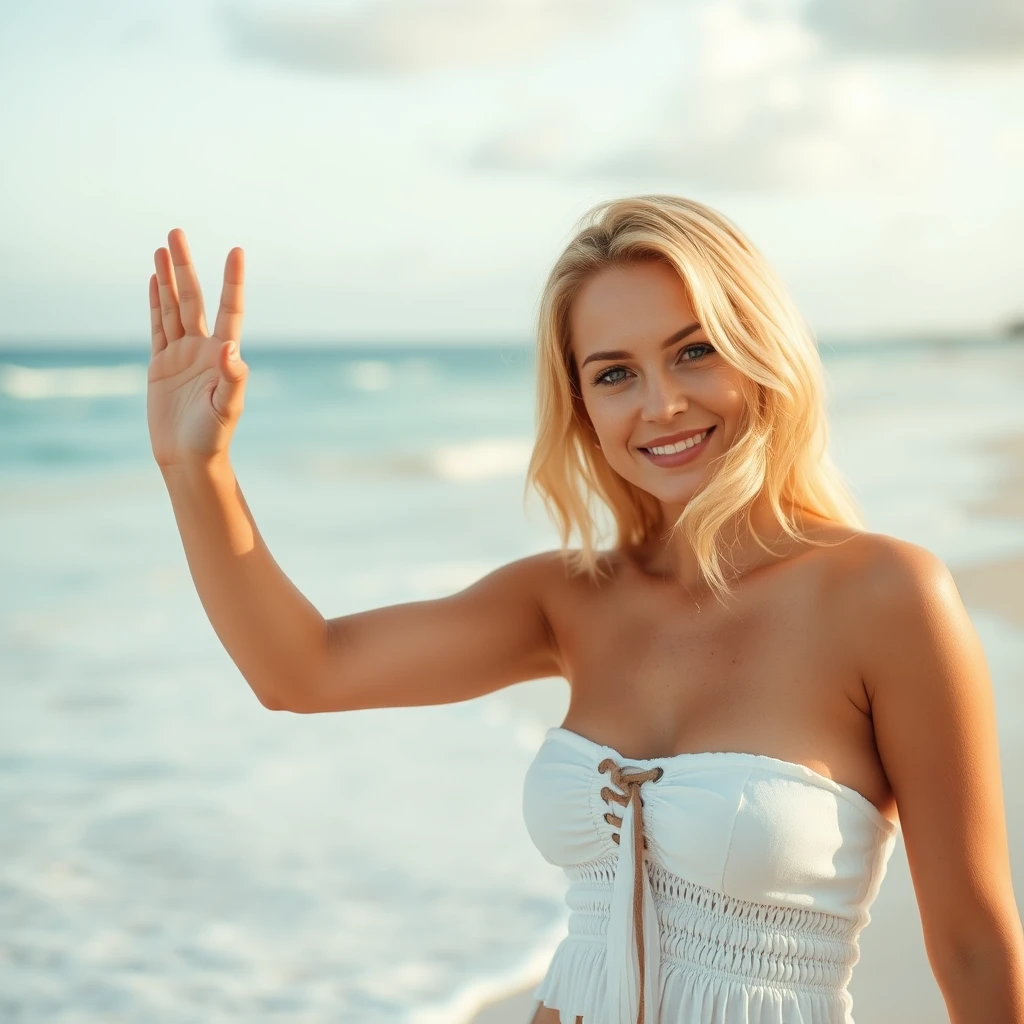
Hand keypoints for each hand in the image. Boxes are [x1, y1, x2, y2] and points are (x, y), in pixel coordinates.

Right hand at [147, 228, 247, 469]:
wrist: (188, 458)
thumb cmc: (213, 437)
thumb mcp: (227, 408)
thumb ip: (232, 378)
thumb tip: (231, 348)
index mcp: (224, 355)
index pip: (231, 309)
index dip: (232, 281)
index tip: (236, 251)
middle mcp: (204, 349)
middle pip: (194, 299)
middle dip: (185, 267)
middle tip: (176, 232)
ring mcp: (181, 355)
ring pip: (172, 308)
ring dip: (167, 279)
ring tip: (163, 247)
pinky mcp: (161, 365)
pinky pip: (156, 327)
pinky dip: (154, 304)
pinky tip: (152, 281)